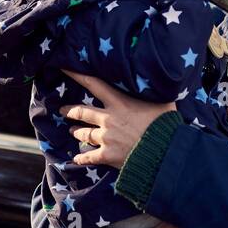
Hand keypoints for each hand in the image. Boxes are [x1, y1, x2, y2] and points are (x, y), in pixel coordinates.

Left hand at [58, 70, 174, 168]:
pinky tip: (76, 159)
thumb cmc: (165, 124)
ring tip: (71, 130)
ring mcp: (106, 138)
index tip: (63, 68)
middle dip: (70, 111)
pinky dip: (82, 158)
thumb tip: (158, 78)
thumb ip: (154, 91)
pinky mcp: (108, 156)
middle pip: (82, 112)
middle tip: (62, 110)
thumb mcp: (163, 101)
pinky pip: (90, 157)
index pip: (94, 84)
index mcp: (119, 103)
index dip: (77, 75)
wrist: (164, 152)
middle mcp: (108, 119)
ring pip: (84, 133)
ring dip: (76, 131)